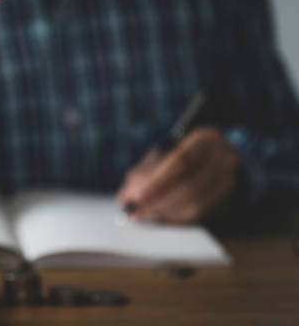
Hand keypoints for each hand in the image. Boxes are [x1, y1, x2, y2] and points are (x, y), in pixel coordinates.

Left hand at [117, 127, 240, 222]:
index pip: (181, 161)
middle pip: (189, 186)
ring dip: (165, 213)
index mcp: (205, 137)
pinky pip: (200, 215)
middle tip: (135, 212)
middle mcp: (224, 156)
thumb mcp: (159, 158)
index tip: (136, 197)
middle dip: (158, 202)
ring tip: (142, 215)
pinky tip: (158, 217)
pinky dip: (175, 218)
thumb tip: (124, 199)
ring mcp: (231, 178)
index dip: (157, 182)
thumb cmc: (176, 158)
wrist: (208, 161)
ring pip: (196, 204)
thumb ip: (141, 175)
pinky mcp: (229, 197)